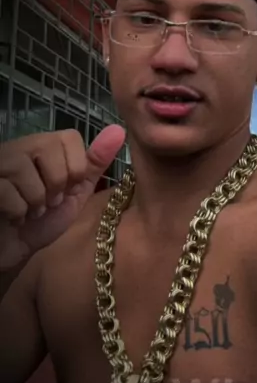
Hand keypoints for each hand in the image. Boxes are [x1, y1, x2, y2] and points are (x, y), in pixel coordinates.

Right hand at [0, 125, 125, 268]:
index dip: (75, 166)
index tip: (69, 187)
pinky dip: (17, 211)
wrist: (15, 251)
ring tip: (31, 210)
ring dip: (35, 200)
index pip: (70, 136)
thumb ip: (94, 163)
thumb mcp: (76, 192)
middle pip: (48, 147)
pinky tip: (15, 217)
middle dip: (56, 183)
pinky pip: (7, 191)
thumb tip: (119, 131)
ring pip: (25, 169)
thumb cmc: (44, 222)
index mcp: (43, 146)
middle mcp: (18, 147)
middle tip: (48, 201)